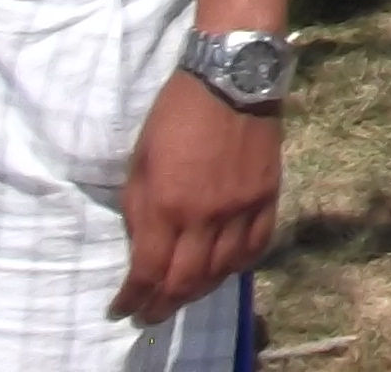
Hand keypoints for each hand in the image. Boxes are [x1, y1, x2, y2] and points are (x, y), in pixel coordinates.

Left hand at [114, 71, 282, 325]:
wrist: (231, 77)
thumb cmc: (175, 115)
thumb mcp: (140, 161)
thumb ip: (139, 210)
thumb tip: (143, 250)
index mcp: (167, 204)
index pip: (148, 272)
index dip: (132, 299)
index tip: (121, 309)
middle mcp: (206, 215)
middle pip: (185, 282)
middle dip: (162, 306)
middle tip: (150, 313)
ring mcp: (242, 208)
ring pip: (222, 272)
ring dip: (198, 291)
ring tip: (183, 294)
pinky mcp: (268, 196)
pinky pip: (256, 247)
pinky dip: (238, 267)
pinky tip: (224, 268)